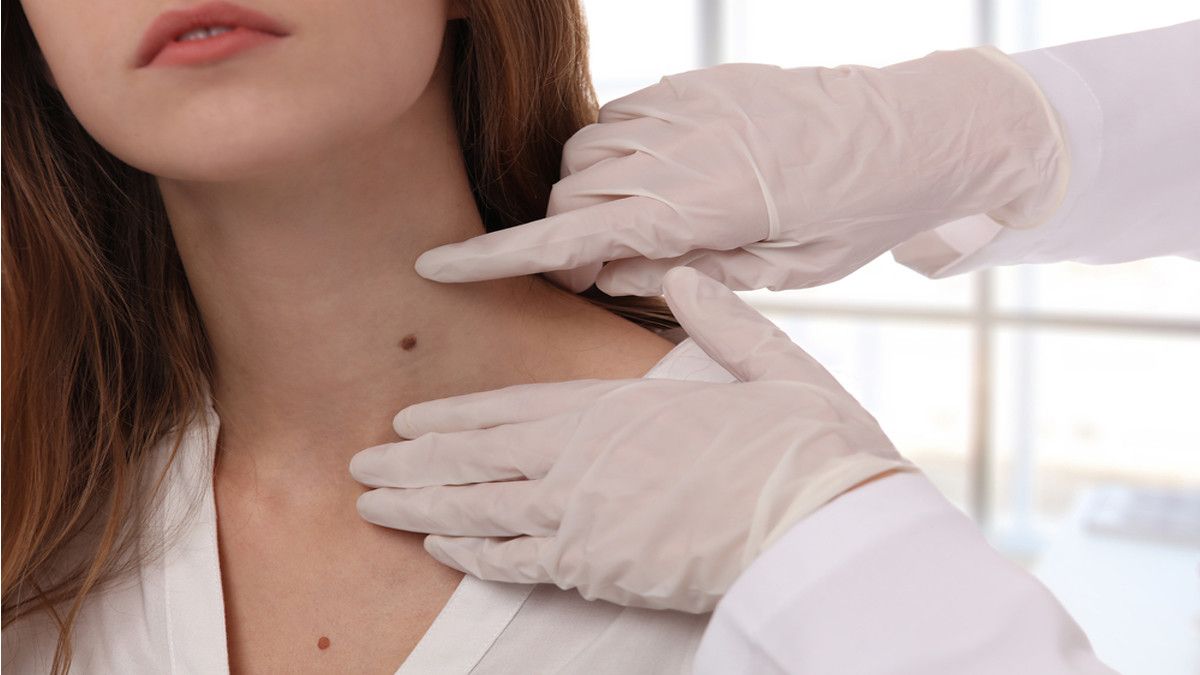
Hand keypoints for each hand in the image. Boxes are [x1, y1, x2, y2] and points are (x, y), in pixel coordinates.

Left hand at [350, 267, 912, 611]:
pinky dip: (471, 555)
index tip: (407, 419)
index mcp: (617, 409)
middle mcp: (584, 461)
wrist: (824, 525)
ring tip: (373, 506)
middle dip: (412, 464)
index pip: (512, 409)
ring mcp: (584, 518)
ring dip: (420, 508)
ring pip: (479, 512)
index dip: (452, 416)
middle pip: (476, 461)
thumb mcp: (769, 366)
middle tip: (359, 467)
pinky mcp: (599, 570)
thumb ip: (720, 321)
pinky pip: (517, 563)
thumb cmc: (803, 447)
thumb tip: (686, 279)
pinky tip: (438, 548)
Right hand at [413, 47, 1066, 294]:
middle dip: (561, 236)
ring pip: (591, 153)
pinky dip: (621, 156)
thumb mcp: (776, 269)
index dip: (500, 255)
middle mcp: (685, 146)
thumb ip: (681, 269)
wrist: (919, 133)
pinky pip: (625, 118)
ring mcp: (690, 105)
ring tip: (640, 225)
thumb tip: (600, 270)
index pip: (575, 234)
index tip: (440, 265)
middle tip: (595, 271)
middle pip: (573, 194)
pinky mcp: (700, 82)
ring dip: (592, 194)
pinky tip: (660, 179)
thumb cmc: (855, 216)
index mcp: (704, 205)